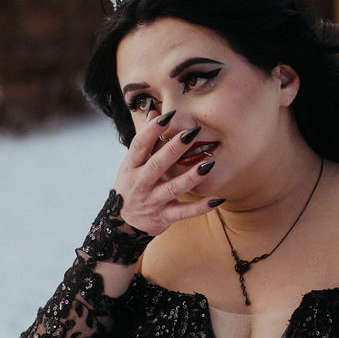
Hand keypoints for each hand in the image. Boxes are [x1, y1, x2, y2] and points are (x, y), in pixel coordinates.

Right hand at [110, 105, 220, 237]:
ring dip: (191, 177)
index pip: (139, 146)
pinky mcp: (164, 217)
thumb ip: (145, 139)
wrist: (122, 224)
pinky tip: (216, 200)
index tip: (167, 116)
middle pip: (157, 165)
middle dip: (174, 149)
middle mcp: (140, 183)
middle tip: (191, 134)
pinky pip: (184, 212)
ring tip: (208, 165)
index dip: (151, 131)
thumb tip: (154, 113)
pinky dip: (200, 207)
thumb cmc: (131, 186)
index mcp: (131, 167)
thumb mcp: (132, 163)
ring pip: (173, 188)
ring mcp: (152, 201)